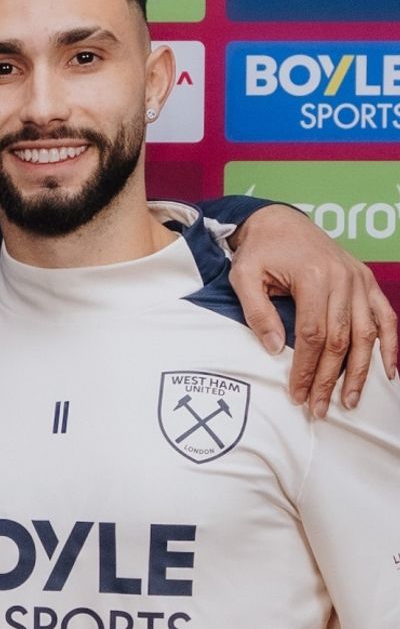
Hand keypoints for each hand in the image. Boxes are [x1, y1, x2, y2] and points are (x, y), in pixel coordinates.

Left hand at [229, 204, 397, 416]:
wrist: (279, 221)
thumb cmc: (260, 250)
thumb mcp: (244, 276)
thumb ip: (257, 312)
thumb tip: (276, 349)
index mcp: (313, 278)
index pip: (312, 335)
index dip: (306, 368)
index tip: (298, 394)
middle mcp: (343, 279)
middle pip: (341, 340)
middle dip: (330, 378)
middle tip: (320, 407)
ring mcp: (359, 280)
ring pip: (367, 334)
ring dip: (360, 371)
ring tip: (349, 399)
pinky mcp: (366, 280)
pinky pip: (386, 316)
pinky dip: (390, 345)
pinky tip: (388, 372)